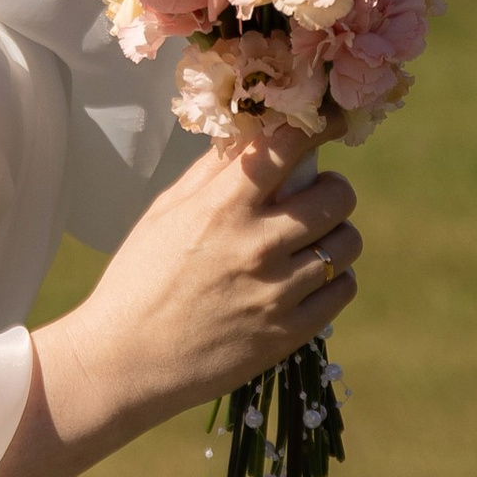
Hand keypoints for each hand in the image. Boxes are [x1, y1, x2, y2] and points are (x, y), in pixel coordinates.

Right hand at [51, 125, 362, 439]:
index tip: (330, 119)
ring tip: (314, 236)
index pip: (287, 148)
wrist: (130, 357)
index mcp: (222, 206)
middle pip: (335, 196)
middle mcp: (258, 244)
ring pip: (347, 243)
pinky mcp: (291, 333)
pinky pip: (343, 289)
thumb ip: (212, 173)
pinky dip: (335, 276)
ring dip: (337, 232)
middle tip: (317, 191)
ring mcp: (279, 292)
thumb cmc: (140, 276)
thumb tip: (248, 136)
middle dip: (332, 186)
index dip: (317, 126)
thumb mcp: (167, 210)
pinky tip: (311, 274)